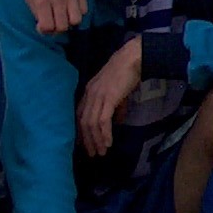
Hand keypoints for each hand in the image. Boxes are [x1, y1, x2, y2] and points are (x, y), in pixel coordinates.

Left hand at [24, 0, 84, 35]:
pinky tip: (71, 5)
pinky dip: (78, 11)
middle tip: (55, 22)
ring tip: (64, 15)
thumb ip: (36, 12)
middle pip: (63, 26)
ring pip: (76, 20)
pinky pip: (84, 10)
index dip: (46, 31)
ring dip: (70, 21)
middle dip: (58, 28)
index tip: (44, 26)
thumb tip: (45, 28)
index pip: (47, 26)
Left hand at [77, 38, 143, 156]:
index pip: (80, 115)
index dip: (81, 131)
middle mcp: (89, 95)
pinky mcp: (108, 98)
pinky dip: (105, 134)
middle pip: (83, 122)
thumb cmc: (126, 72)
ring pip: (91, 124)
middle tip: (92, 154)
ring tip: (101, 152)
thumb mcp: (116, 91)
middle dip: (87, 140)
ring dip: (96, 140)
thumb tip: (116, 122)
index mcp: (89, 92)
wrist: (133, 58)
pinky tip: (108, 143)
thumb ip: (115, 107)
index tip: (84, 145)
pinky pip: (103, 121)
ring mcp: (97, 96)